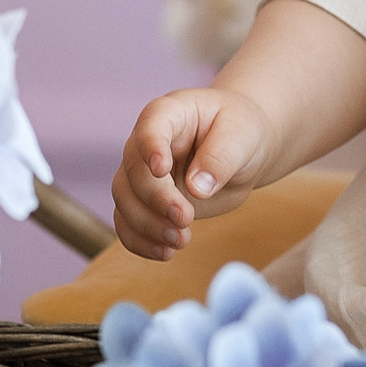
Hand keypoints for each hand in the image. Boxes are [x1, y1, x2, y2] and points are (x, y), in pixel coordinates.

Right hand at [111, 87, 274, 260]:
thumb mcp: (241, 135)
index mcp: (170, 114)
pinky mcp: (145, 202)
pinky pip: (127, 223)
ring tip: (181, 241)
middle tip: (186, 220)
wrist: (240, 150)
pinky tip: (165, 253)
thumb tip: (196, 188)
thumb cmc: (240, 132)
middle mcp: (146, 142)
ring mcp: (142, 174)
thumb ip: (221, 157)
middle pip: (133, 171)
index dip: (151, 147)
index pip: (150, 126)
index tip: (162, 170)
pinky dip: (140, 242)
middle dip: (156, 200)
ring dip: (147, 226)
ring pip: (124, 200)